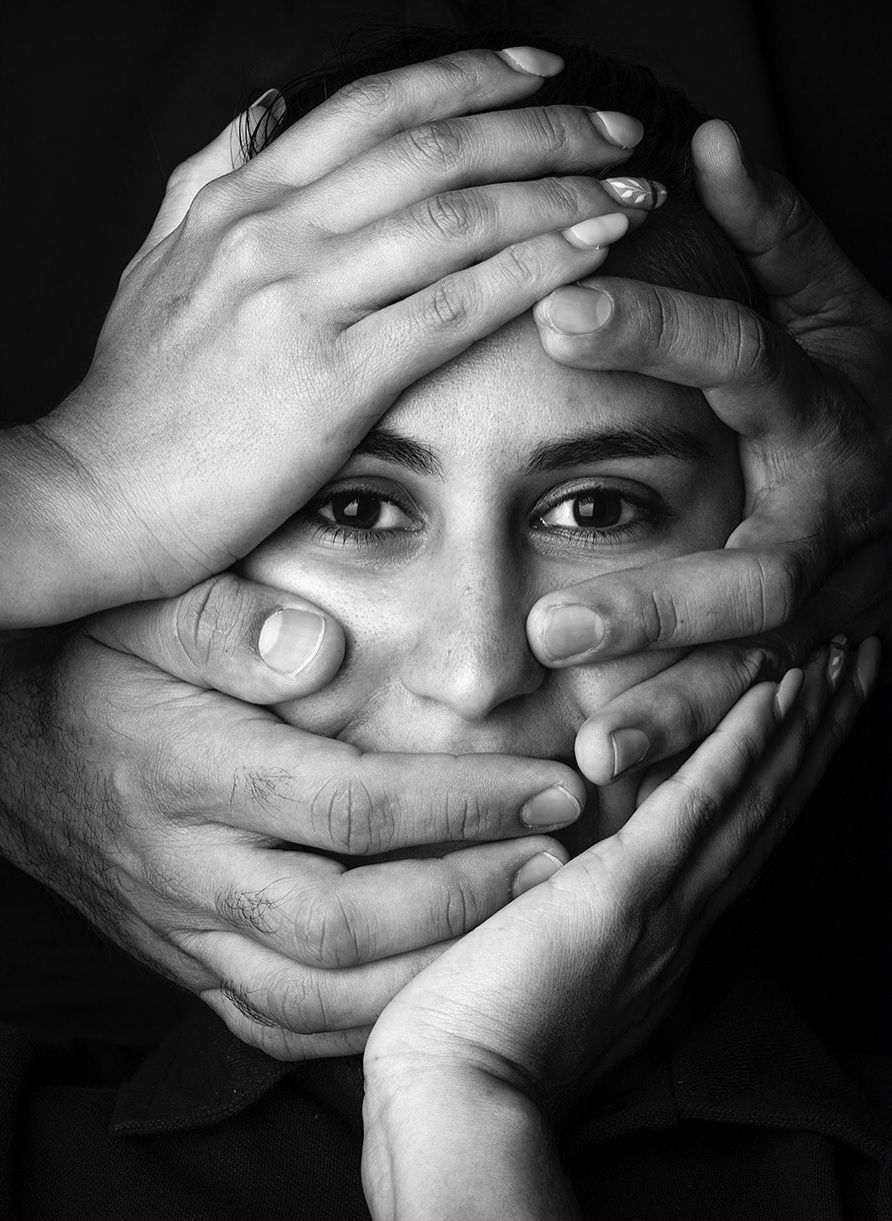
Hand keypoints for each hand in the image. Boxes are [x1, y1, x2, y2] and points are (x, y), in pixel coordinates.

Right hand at [0, 576, 584, 1058]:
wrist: (12, 756)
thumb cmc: (97, 673)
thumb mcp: (147, 613)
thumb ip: (227, 622)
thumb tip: (320, 648)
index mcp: (190, 771)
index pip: (345, 804)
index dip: (457, 803)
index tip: (548, 784)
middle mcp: (188, 867)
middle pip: (341, 920)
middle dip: (465, 896)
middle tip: (556, 860)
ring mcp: (183, 931)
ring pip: (311, 995)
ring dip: (426, 971)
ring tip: (518, 922)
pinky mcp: (184, 967)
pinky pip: (272, 1024)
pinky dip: (358, 1021)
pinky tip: (427, 984)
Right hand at [2, 46, 663, 627]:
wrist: (96, 493)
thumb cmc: (136, 396)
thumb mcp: (156, 264)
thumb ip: (208, 187)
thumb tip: (255, 130)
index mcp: (240, 200)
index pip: (373, 109)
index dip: (469, 80)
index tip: (540, 73)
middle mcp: (274, 231)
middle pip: (433, 146)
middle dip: (541, 127)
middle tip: (616, 124)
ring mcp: (301, 300)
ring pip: (456, 215)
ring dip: (558, 190)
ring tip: (632, 186)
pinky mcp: (329, 380)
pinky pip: (454, 306)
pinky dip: (534, 269)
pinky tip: (592, 253)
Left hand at [362, 638, 880, 1220]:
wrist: (460, 1093)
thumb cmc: (484, 1036)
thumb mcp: (552, 964)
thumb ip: (579, 919)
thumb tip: (568, 876)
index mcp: (667, 934)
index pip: (743, 836)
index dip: (785, 772)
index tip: (813, 715)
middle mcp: (684, 917)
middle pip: (768, 809)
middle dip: (816, 736)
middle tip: (855, 665)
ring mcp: (662, 905)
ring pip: (750, 800)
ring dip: (797, 728)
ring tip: (838, 662)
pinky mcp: (623, 894)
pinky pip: (697, 807)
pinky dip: (739, 750)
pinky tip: (772, 698)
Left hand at [525, 119, 891, 781]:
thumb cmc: (867, 389)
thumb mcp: (834, 305)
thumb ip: (774, 234)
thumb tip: (706, 142)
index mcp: (823, 408)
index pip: (740, 362)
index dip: (658, 331)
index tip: (555, 310)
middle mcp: (829, 519)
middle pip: (756, 570)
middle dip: (662, 600)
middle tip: (555, 626)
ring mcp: (831, 605)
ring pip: (757, 670)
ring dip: (678, 708)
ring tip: (595, 748)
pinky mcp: (817, 660)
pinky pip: (753, 711)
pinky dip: (694, 744)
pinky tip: (615, 775)